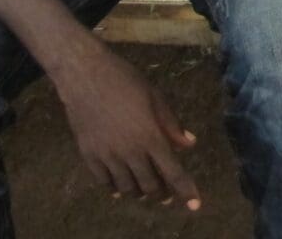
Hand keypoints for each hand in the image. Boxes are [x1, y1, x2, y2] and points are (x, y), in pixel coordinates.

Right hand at [53, 39, 200, 209]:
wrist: (85, 75)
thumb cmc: (126, 81)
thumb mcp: (156, 98)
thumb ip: (172, 125)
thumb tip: (189, 144)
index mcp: (150, 137)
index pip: (173, 172)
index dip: (186, 190)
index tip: (195, 205)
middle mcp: (129, 152)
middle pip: (149, 186)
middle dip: (162, 194)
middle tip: (167, 195)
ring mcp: (106, 156)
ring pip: (126, 188)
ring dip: (139, 193)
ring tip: (146, 191)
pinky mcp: (88, 155)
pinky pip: (104, 182)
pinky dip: (115, 188)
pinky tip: (120, 188)